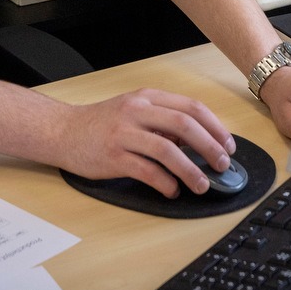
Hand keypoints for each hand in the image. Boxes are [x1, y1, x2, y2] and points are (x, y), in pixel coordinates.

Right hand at [55, 88, 235, 197]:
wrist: (63, 131)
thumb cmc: (101, 123)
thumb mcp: (134, 111)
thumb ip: (162, 120)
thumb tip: (196, 141)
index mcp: (147, 98)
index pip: (191, 107)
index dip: (215, 127)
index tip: (227, 145)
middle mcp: (137, 111)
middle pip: (184, 125)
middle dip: (210, 147)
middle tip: (221, 165)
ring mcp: (124, 133)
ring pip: (168, 150)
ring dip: (190, 169)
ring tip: (201, 184)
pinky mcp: (113, 156)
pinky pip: (146, 171)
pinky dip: (165, 183)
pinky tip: (172, 191)